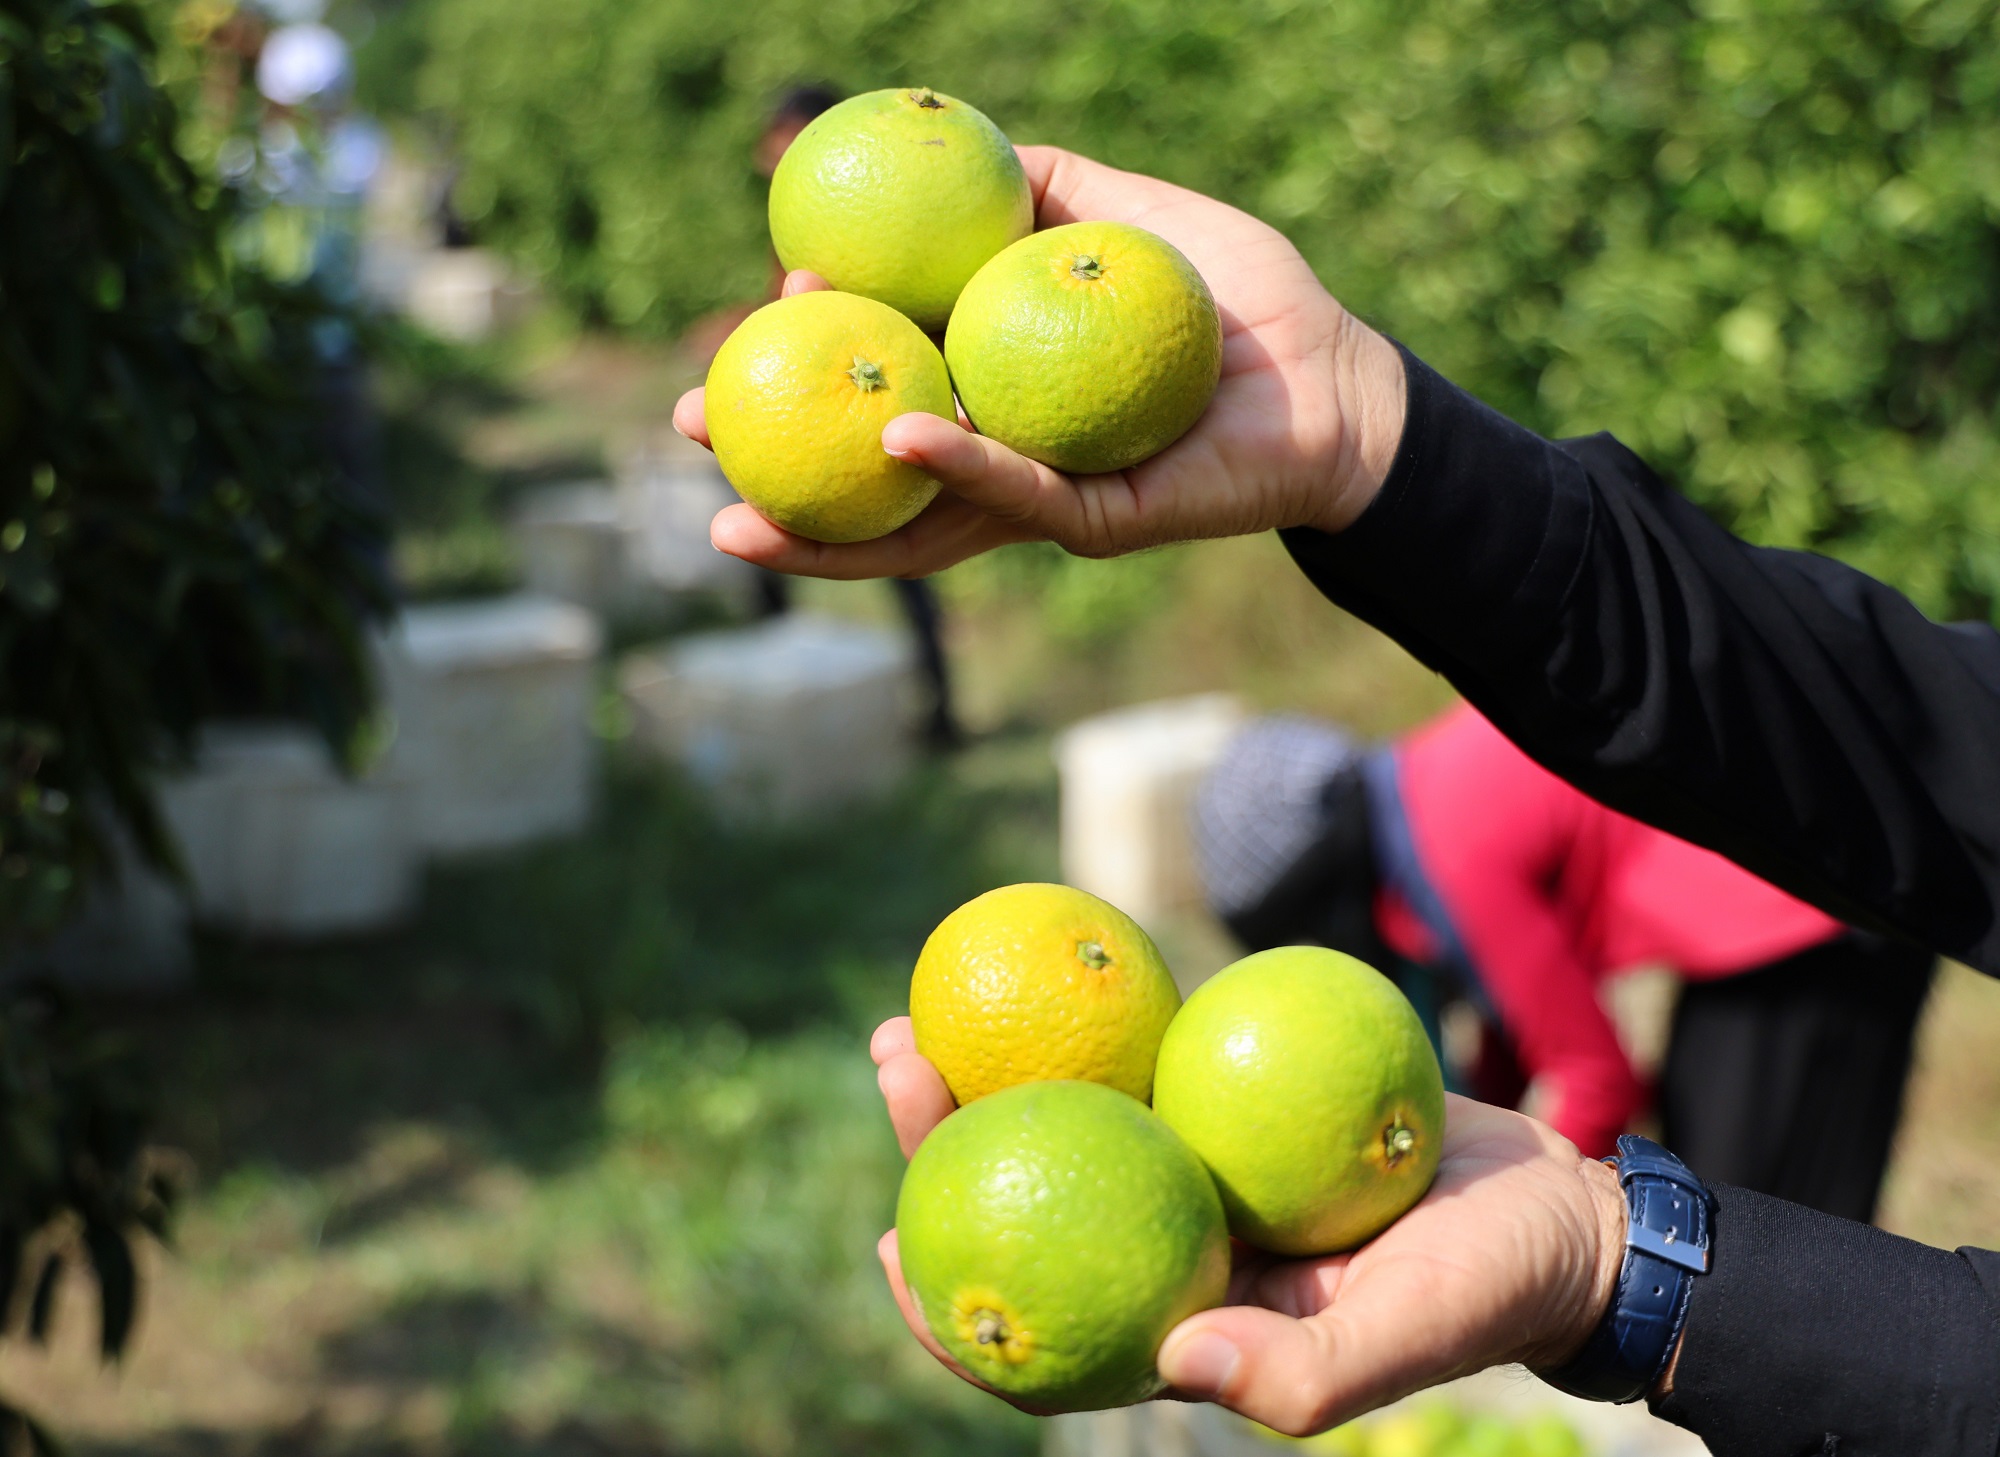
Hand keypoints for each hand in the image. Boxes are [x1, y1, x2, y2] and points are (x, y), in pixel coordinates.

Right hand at [675, 147, 1408, 578]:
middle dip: (772, 470)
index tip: (760, 311)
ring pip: (919, 523)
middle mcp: (1007, 458)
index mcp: (1000, 391)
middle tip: (690, 433)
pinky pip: (1018, 497)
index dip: (814, 362)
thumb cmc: (1240, 301)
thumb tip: (961, 145)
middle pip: (869, 478)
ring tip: (733, 513)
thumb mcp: (1132, 214)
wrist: (1340, 378)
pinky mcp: (1103, 523)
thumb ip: (1050, 186)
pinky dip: (957, 472)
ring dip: (825, 525)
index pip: (882, 385)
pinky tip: (893, 439)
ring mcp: (1048, 502)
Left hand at [867, 1016, 1627, 1433]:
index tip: (886, 1237)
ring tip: (922, 1014)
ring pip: (1064, 1131)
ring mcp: (1192, 1182)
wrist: (1554, 1211)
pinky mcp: (1224, 1112)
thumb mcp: (1411, 1332)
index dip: (949, 1310)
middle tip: (895, 1058)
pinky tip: (1043, 977)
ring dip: (987, 1079)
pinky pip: (1138, 1072)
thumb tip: (1180, 1362)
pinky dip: (1087, 1034)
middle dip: (938, 1145)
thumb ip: (1308, 1369)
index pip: (1040, 1340)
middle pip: (1026, 1208)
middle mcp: (1169, 1255)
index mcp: (1185, 1328)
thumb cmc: (1487, 1287)